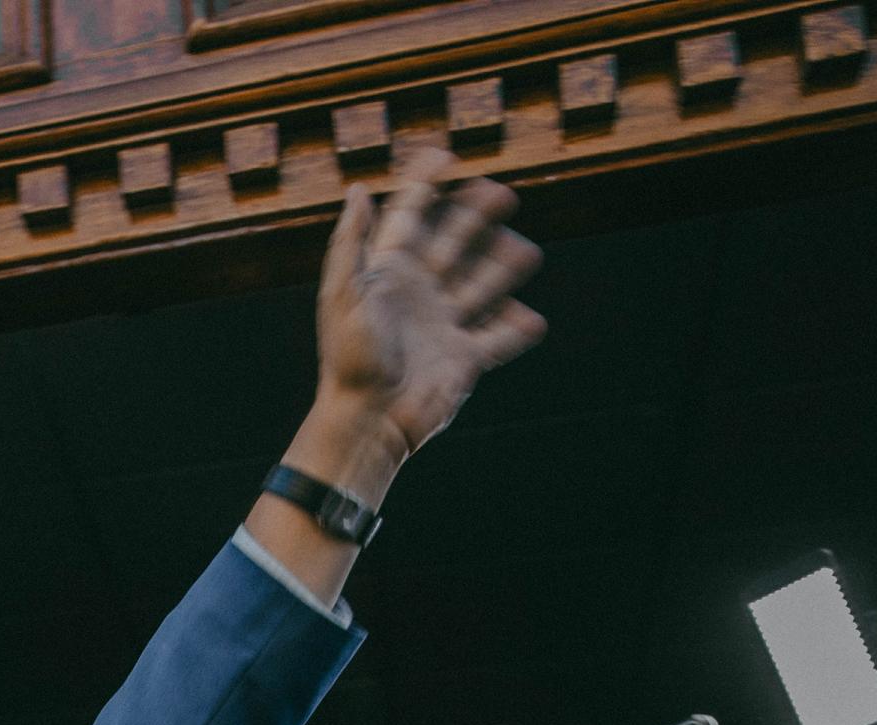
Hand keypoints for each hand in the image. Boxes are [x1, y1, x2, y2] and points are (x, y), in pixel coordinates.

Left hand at [312, 152, 546, 468]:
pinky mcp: (463, 360)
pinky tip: (532, 319)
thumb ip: (352, 243)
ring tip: (527, 251)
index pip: (409, 218)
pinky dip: (516, 330)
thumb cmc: (350, 359)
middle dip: (477, 216)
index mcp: (388, 274)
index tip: (443, 154)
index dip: (423, 186)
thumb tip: (357, 190)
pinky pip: (497, 340)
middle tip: (503, 193)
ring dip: (503, 266)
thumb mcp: (344, 294)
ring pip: (481, 285)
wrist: (368, 419)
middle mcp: (418, 295)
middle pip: (454, 244)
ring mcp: (443, 326)